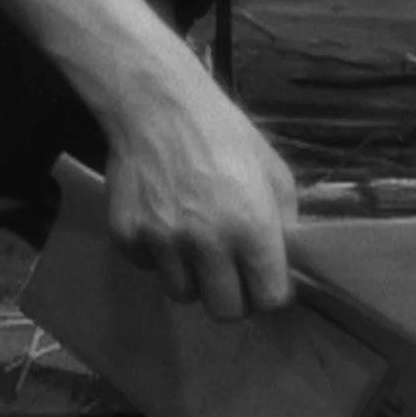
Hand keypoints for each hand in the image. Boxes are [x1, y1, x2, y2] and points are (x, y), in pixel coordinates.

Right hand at [104, 78, 297, 319]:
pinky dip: (157, 255)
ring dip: (193, 278)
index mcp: (251, 226)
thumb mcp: (272, 169)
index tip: (264, 279)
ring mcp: (162, 243)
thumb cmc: (223, 133)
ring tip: (193, 246)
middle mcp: (207, 242)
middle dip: (233, 297)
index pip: (269, 298)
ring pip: (183, 294)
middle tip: (230, 274)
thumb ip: (284, 220)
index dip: (270, 291)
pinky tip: (162, 223)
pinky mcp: (128, 237)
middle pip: (225, 311)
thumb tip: (288, 259)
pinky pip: (148, 267)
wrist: (156, 105)